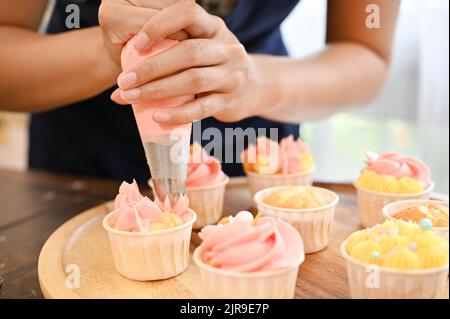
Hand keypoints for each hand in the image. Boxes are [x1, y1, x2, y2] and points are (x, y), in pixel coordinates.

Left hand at [111, 1, 269, 123]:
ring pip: (194, 80)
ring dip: (158, 90)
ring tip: (131, 98)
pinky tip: (158, 117)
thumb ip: (173, 51)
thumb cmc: (214, 66)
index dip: (160, 25)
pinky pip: (202, 108)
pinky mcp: (231, 101)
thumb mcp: (202, 47)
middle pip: (188, 52)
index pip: (188, 12)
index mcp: (214, 28)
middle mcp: (226, 48)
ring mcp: (232, 76)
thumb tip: (123, 78)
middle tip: (124, 81)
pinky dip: (178, 114)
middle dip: (151, 67)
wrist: (255, 87)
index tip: (136, 44)